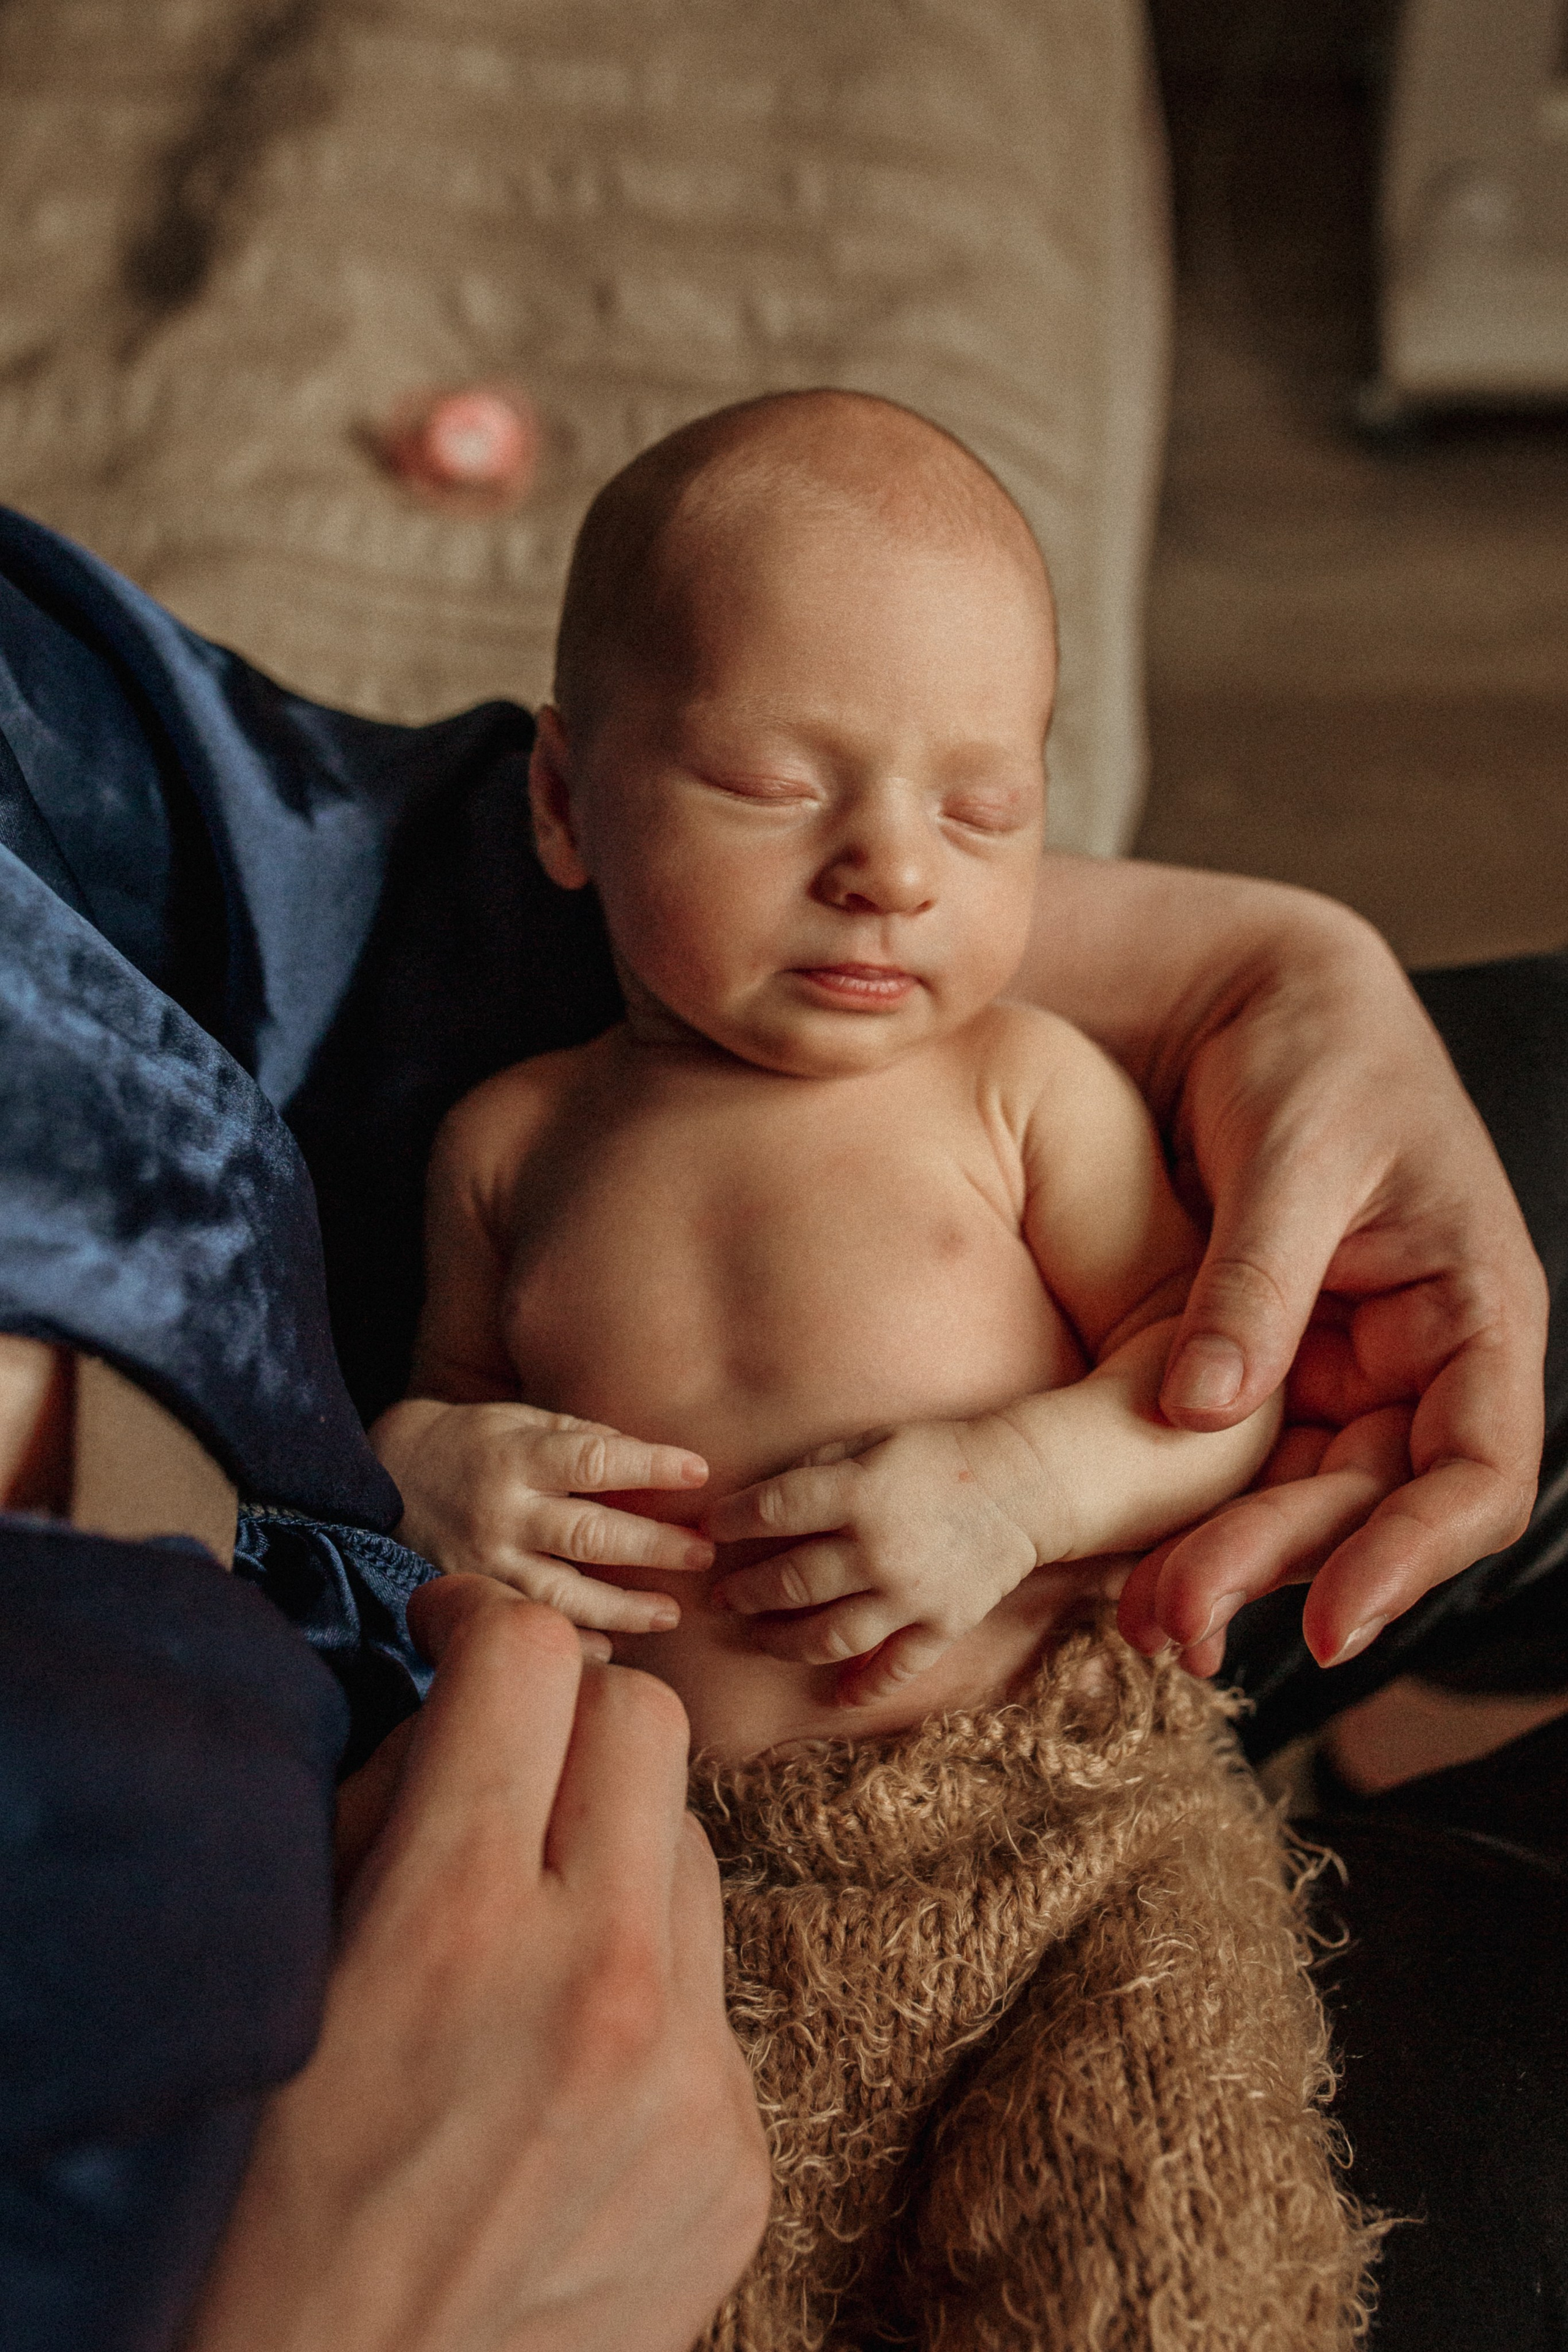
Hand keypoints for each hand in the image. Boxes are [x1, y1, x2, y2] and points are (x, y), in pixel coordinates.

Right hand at [186, 1576, 769, 2351]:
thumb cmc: (260, 2196)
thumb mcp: (282, 1965)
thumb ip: (380, 1806)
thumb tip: (460, 1699)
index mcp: (452, 1926)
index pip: (529, 1658)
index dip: (480, 1621)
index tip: (455, 1641)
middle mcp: (598, 1988)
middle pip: (646, 1722)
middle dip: (569, 1715)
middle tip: (506, 1766)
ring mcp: (689, 2080)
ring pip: (691, 1851)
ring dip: (614, 1860)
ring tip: (527, 1955)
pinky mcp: (738, 2157)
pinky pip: (714, 1997)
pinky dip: (647, 1999)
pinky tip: (566, 2075)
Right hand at [372, 1397, 713, 1631]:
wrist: (385, 1477)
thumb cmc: (472, 1442)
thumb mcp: (521, 1420)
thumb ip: (582, 1437)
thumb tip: (650, 1460)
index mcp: (517, 1456)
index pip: (595, 1460)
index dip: (651, 1465)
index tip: (700, 1471)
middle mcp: (502, 1513)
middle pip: (590, 1534)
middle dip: (654, 1546)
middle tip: (704, 1553)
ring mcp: (485, 1563)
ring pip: (564, 1595)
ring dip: (624, 1609)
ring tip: (671, 1614)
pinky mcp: (471, 1598)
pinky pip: (530, 1625)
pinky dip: (573, 1642)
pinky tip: (613, 1651)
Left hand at [706, 1420, 1040, 1705]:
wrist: (1023, 1484)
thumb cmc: (940, 1454)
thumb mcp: (874, 1440)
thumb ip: (818, 1468)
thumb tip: (763, 1499)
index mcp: (858, 1493)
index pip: (773, 1511)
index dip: (732, 1521)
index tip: (710, 1528)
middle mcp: (878, 1551)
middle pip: (790, 1584)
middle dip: (745, 1591)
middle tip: (721, 1596)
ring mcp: (911, 1596)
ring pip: (828, 1637)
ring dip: (782, 1642)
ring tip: (759, 1636)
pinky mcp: (942, 1625)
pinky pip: (894, 1669)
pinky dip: (862, 1689)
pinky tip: (835, 1696)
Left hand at [1021, 866, 1544, 1673]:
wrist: (1256, 1001)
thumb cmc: (1314, 1048)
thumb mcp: (1296, 1148)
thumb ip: (1259, 1278)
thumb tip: (1202, 1410)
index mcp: (1474, 1310)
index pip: (1478, 1470)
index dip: (1412, 1554)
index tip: (1330, 1619)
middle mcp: (1419, 1362)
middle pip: (1370, 1507)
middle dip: (1279, 1568)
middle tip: (1177, 1620)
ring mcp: (1342, 1372)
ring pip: (1300, 1502)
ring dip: (1227, 1560)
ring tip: (1144, 1615)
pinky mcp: (1268, 1369)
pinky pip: (1242, 1461)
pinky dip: (1192, 1508)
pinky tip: (1128, 1555)